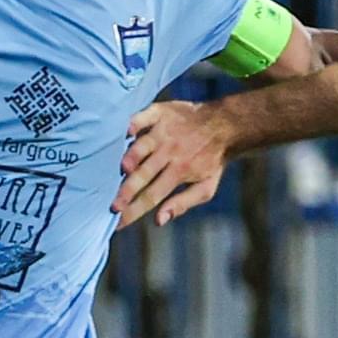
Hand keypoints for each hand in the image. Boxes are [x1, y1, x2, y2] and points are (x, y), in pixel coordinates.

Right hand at [114, 98, 232, 227]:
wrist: (225, 125)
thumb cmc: (211, 161)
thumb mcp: (206, 188)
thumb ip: (182, 204)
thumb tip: (158, 221)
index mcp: (180, 172)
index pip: (152, 196)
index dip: (134, 211)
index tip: (118, 224)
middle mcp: (170, 152)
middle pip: (144, 174)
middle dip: (127, 191)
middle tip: (112, 205)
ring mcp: (164, 132)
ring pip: (142, 146)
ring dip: (132, 157)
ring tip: (122, 170)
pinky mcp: (161, 113)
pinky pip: (144, 117)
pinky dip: (134, 123)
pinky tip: (126, 131)